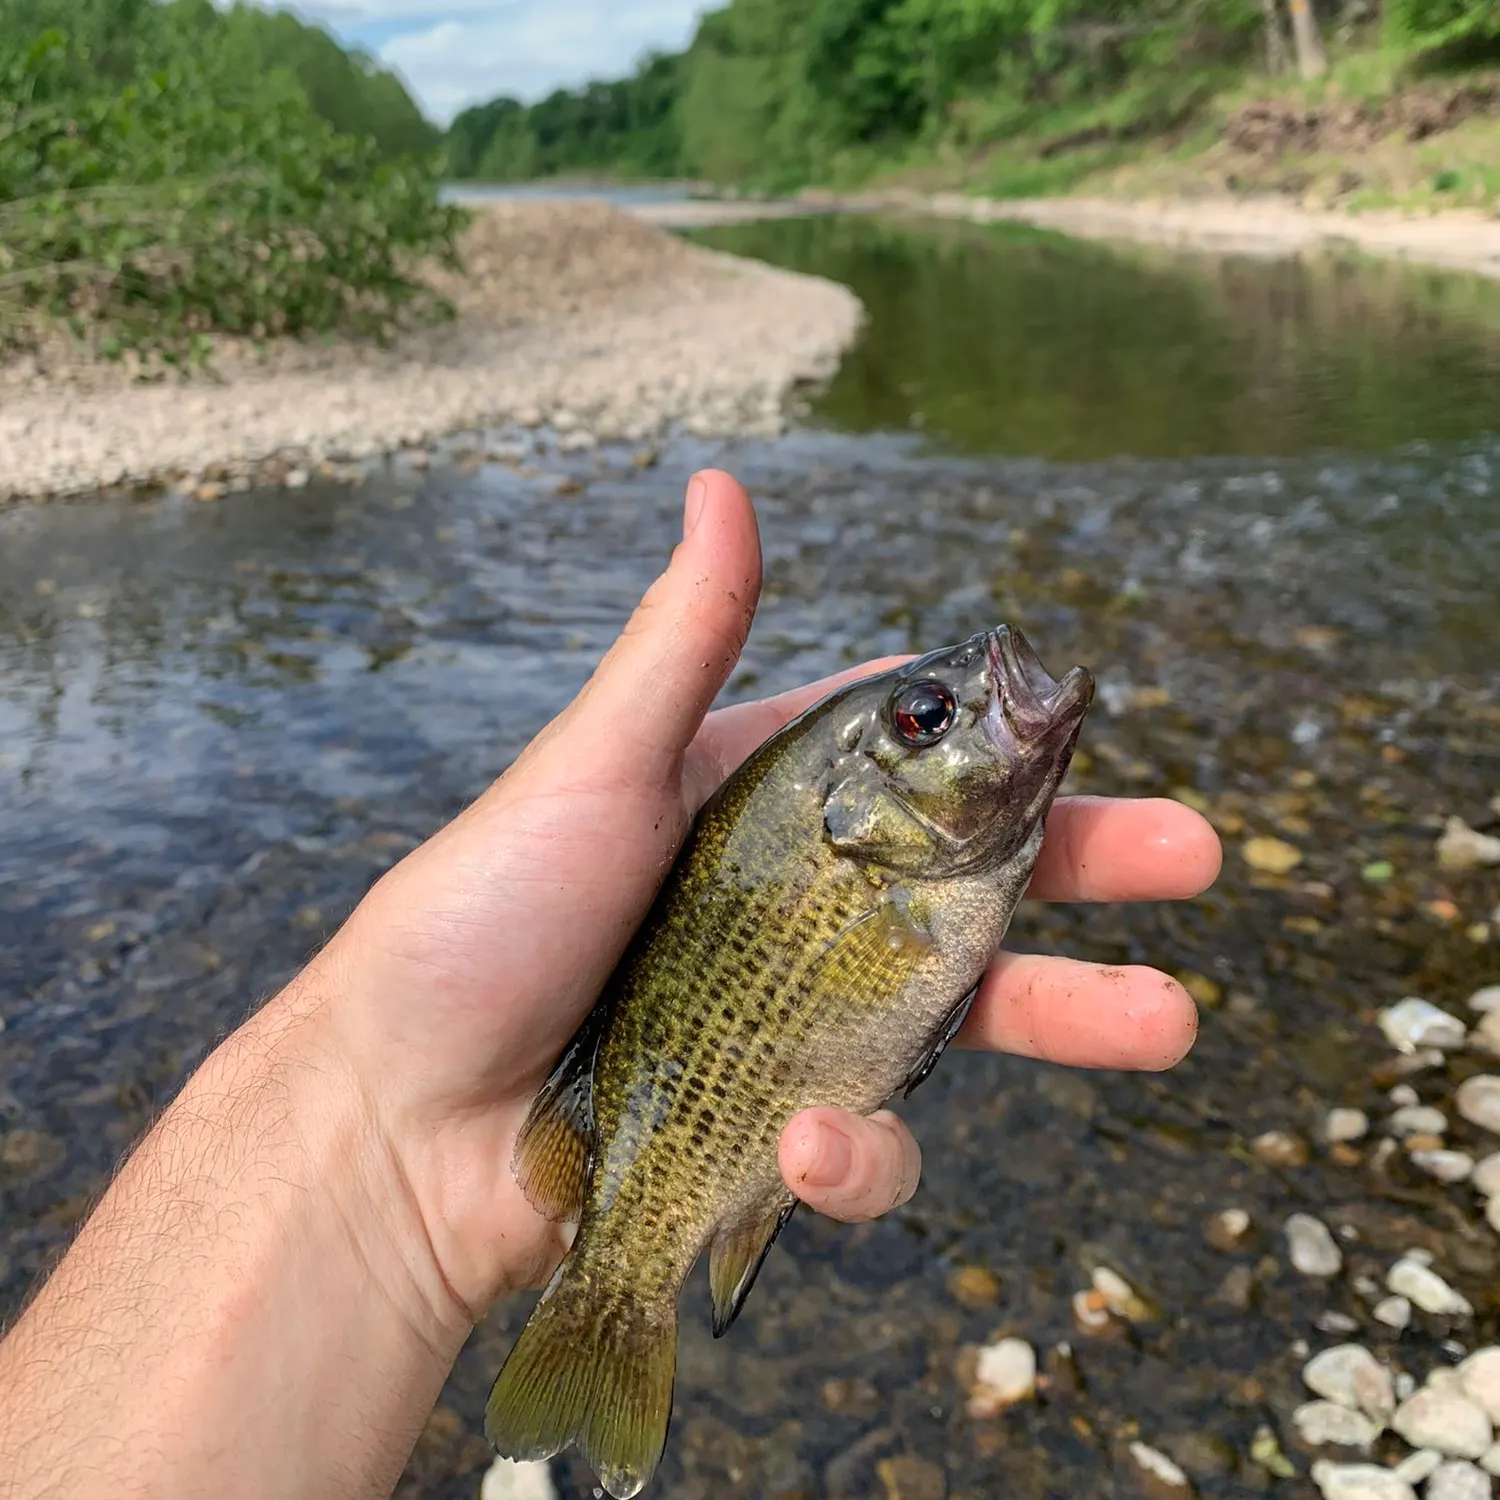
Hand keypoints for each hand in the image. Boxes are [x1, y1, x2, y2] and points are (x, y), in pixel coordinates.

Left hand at [312, 469, 1219, 1326]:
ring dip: (1063, 1017)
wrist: (395, 1122)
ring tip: (1162, 1021)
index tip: (1088, 739)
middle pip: (967, 887)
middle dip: (1085, 875)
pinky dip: (854, 1156)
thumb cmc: (478, 922)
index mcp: (757, 815)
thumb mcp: (595, 770)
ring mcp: (789, 1027)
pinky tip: (807, 1147)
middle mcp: (789, 915)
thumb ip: (684, 645)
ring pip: (957, 1017)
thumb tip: (721, 480)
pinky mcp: (772, 1136)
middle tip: (1194, 859)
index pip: (908, 769)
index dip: (1001, 753)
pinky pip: (860, 1146)